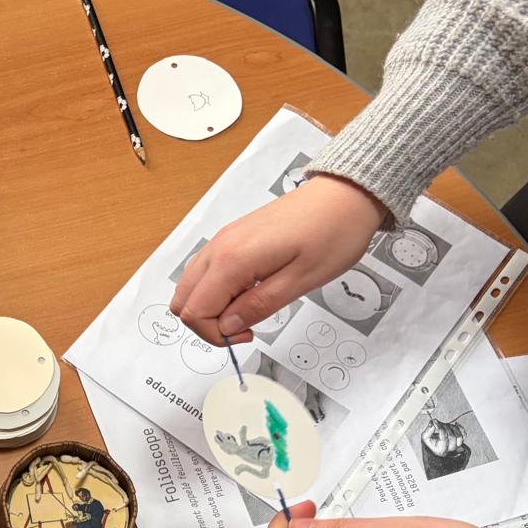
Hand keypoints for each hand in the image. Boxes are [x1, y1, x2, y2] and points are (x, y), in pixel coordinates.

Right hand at [171, 175, 385, 344]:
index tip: (249, 333)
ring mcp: (223, 239)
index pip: (195, 312)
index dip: (217, 334)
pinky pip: (205, 270)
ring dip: (209, 306)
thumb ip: (259, 306)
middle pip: (183, 300)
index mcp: (233, 260)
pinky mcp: (231, 236)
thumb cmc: (332, 233)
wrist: (344, 194)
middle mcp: (219, 247)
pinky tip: (247, 290)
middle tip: (245, 325)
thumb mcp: (301, 280)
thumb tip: (229, 326)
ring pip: (190, 285)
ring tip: (247, 308)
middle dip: (207, 323)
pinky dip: (215, 289)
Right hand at [421, 418, 464, 458]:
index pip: (444, 437)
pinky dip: (460, 427)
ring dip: (453, 427)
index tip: (435, 422)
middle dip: (446, 427)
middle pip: (452, 437)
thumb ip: (428, 430)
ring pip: (459, 436)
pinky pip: (464, 434)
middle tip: (440, 423)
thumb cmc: (431, 442)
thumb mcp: (425, 437)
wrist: (436, 445)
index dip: (439, 427)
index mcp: (440, 449)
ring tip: (446, 425)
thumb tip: (433, 423)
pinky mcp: (460, 441)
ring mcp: (456, 446)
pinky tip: (455, 424)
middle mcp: (450, 449)